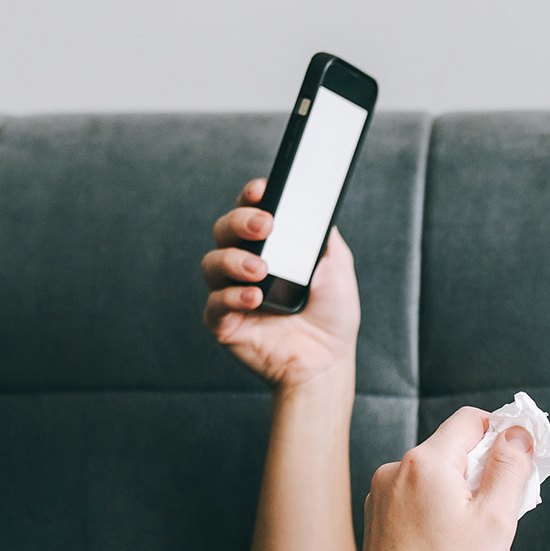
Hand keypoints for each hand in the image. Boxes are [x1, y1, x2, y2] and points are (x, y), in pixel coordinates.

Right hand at [201, 179, 360, 390]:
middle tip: (264, 226)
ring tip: (261, 270)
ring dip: (234, 260)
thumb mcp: (337, 267)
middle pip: (224, 230)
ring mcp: (233, 294)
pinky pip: (214, 305)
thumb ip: (322, 236)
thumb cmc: (332, 317)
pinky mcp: (225, 324)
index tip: (262, 190)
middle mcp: (246, 266)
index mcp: (271, 249)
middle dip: (239, 221)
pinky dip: (232, 297)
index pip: (250, 212)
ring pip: (212, 263)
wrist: (328, 360)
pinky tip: (254, 298)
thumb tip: (314, 208)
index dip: (250, 197)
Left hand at [353, 409, 535, 550]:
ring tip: (469, 538)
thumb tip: (517, 433)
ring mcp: (381, 496)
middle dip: (481, 471)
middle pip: (452, 448)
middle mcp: (395, 471)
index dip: (502, 434)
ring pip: (434, 476)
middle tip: (499, 513)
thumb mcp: (495, 520)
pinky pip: (416, 498)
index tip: (519, 463)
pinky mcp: (376, 520)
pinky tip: (445, 547)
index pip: (471, 419)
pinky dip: (436, 511)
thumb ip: (510, 468)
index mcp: (425, 463)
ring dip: (459, 494)